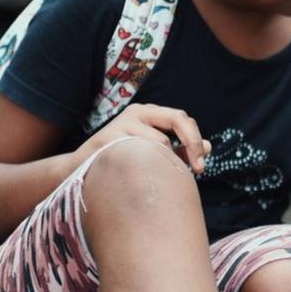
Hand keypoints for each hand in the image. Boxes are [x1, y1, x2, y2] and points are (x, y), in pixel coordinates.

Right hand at [78, 103, 211, 172]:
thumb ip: (180, 150)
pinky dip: (149, 166)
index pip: (184, 120)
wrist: (81, 170)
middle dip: (193, 143)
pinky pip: (141, 152)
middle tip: (199, 169)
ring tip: (161, 179)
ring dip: (166, 162)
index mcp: (149, 114)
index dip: (196, 141)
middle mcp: (137, 112)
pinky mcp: (110, 136)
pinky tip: (145, 178)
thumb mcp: (154, 153)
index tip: (200, 167)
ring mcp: (122, 122)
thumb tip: (209, 146)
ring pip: (161, 141)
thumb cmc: (123, 162)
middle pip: (178, 119)